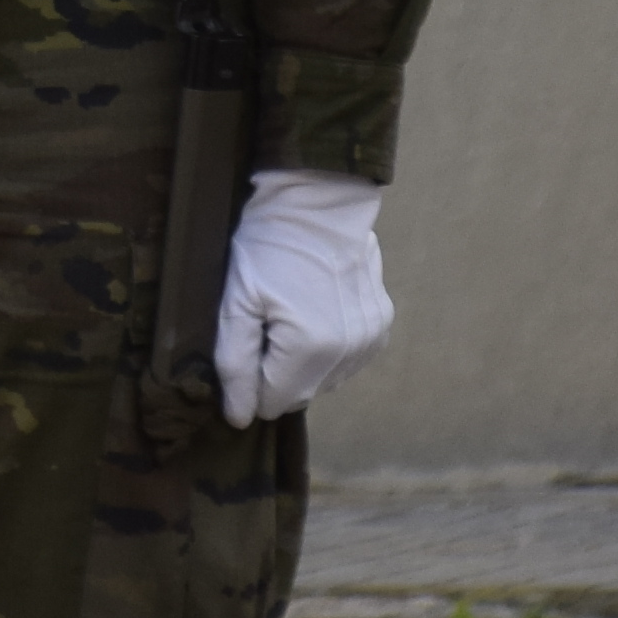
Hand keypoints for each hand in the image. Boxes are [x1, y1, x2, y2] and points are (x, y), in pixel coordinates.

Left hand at [215, 170, 393, 423]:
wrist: (319, 200)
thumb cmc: (269, 246)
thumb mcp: (237, 301)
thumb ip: (235, 363)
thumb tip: (238, 417)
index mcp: (310, 350)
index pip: (271, 404)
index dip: (250, 380)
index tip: (245, 341)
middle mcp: (348, 352)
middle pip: (299, 394)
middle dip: (276, 370)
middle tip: (266, 321)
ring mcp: (370, 339)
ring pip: (324, 378)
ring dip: (303, 361)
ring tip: (291, 311)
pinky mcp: (381, 325)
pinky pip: (347, 358)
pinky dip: (328, 346)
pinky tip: (315, 309)